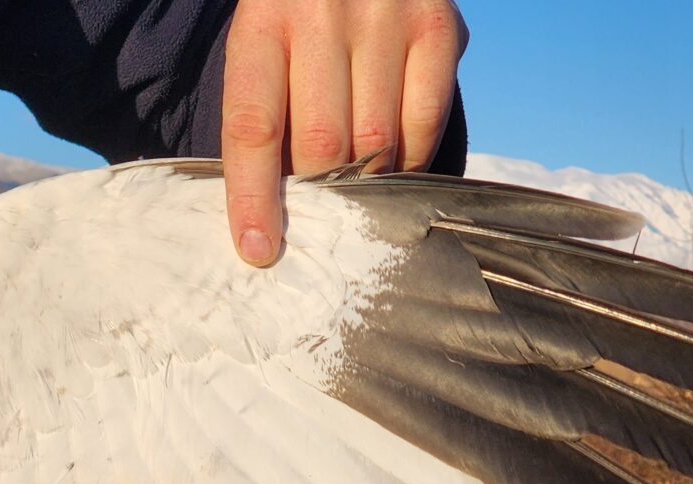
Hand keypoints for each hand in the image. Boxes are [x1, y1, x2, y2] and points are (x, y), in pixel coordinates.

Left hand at [221, 0, 468, 264]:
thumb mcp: (265, 39)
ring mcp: (387, 16)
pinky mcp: (439, 25)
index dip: (253, 197)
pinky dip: (411, 160)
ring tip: (355, 190)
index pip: (253, 127)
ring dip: (364, 183)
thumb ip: (265, 108)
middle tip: (317, 218)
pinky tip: (396, 164)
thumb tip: (268, 209)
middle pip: (320, 143)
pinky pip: (425, 122)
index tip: (258, 250)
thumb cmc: (300, 9)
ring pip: (376, 141)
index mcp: (262, 20)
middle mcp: (323, 13)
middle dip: (316, 193)